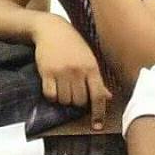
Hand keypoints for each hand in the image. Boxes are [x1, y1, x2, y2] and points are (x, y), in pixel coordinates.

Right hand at [33, 15, 111, 129]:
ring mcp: (61, 72)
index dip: (98, 113)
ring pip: (65, 101)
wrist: (51, 29)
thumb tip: (107, 97)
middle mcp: (77, 71)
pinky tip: (53, 87)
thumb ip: (96, 79)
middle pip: (80, 102)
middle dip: (77, 102)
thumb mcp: (88, 58)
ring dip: (64, 99)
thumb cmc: (73, 44)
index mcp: (91, 68)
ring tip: (63, 87)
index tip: (97, 126)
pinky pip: (50, 95)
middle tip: (74, 93)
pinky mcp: (46, 72)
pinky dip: (52, 96)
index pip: (98, 96)